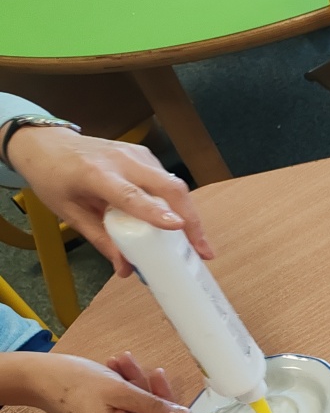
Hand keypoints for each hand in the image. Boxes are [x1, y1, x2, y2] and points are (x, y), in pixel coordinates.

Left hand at [5, 126, 212, 276]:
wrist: (45, 143)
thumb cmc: (54, 178)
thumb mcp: (70, 213)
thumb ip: (100, 239)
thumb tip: (125, 269)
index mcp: (96, 175)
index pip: (131, 195)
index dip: (156, 213)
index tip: (179, 229)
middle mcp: (121, 161)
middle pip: (169, 187)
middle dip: (191, 220)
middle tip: (202, 250)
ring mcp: (136, 155)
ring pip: (173, 185)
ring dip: (188, 214)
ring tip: (194, 242)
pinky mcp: (144, 155)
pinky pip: (167, 181)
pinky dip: (177, 204)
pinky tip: (177, 222)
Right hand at [17, 351, 190, 412]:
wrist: (37, 375)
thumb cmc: (73, 381)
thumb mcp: (119, 389)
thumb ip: (154, 405)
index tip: (185, 402)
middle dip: (152, 394)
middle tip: (152, 370)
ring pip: (139, 410)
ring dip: (137, 385)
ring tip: (125, 361)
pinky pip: (126, 407)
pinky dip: (126, 388)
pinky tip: (118, 367)